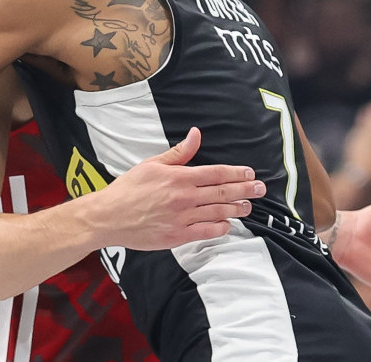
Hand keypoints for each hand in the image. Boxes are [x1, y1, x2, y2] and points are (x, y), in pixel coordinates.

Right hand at [91, 127, 265, 249]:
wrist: (109, 217)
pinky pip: (206, 232)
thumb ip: (179, 152)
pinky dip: (220, 228)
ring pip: (218, 212)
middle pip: (223, 193)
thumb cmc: (129, 189)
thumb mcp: (152, 164)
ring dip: (237, 209)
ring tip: (248, 206)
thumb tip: (196, 134)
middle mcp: (184, 197)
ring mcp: (182, 218)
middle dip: (245, 190)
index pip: (216, 173)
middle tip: (260, 189)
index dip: (236, 173)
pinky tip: (227, 224)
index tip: (249, 173)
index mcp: (179, 177)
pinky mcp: (178, 236)